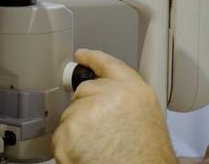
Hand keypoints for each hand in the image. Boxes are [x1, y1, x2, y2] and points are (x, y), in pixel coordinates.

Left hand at [52, 49, 176, 163]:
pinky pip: (60, 135)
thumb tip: (108, 99)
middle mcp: (110, 96)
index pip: (108, 65)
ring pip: (71, 115)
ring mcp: (87, 112)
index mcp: (133, 90)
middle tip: (101, 132)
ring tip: (98, 147)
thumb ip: (126, 101)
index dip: (93, 58)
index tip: (82, 55)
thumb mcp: (147, 117)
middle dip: (87, 109)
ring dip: (78, 131)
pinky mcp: (69, 132)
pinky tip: (87, 155)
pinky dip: (68, 147)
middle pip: (85, 92)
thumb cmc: (147, 156)